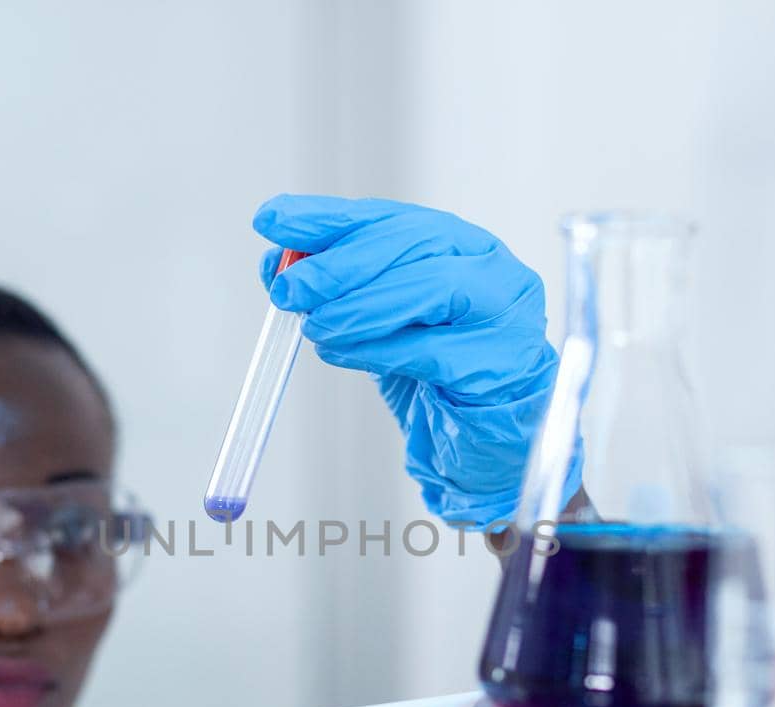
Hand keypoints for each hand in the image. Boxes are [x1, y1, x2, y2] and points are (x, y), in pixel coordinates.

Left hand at [253, 193, 583, 526]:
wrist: (490, 423)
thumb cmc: (439, 362)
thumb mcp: (383, 316)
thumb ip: (339, 287)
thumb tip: (276, 266)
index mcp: (456, 241)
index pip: (386, 216)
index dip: (326, 216)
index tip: (272, 219)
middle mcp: (485, 264)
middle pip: (411, 243)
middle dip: (340, 264)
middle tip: (289, 290)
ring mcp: (501, 310)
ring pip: (429, 288)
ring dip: (359, 307)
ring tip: (314, 327)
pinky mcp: (499, 360)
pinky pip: (431, 350)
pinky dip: (376, 351)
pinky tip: (340, 354)